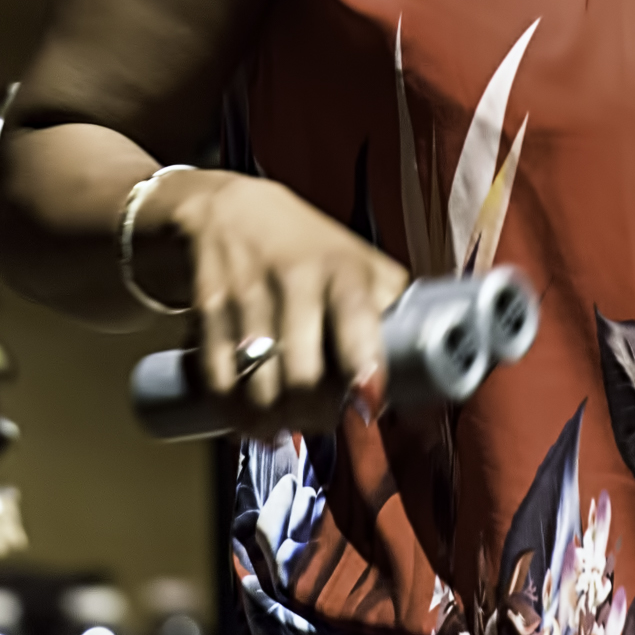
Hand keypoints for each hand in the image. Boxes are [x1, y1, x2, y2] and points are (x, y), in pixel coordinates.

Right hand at [133, 171, 408, 435]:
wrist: (230, 210)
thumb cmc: (309, 246)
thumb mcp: (358, 260)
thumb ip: (389, 305)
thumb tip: (424, 364)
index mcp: (345, 269)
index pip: (357, 321)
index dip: (364, 368)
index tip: (369, 405)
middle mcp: (297, 280)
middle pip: (303, 375)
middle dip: (315, 415)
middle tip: (323, 421)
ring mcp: (249, 295)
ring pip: (260, 387)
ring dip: (275, 422)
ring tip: (288, 423)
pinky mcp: (210, 310)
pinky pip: (219, 380)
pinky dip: (234, 414)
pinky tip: (249, 421)